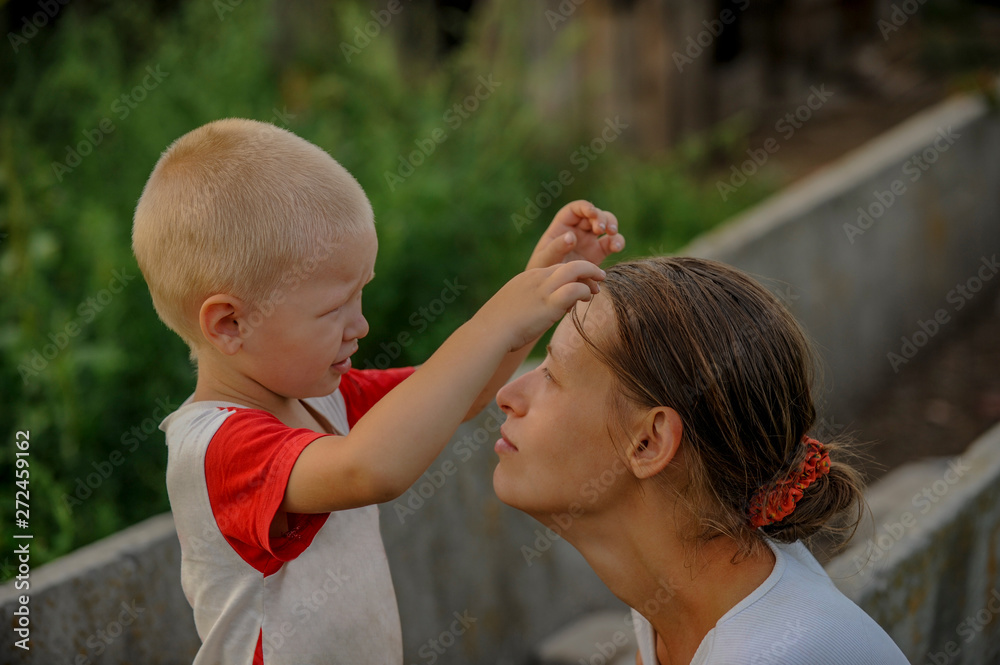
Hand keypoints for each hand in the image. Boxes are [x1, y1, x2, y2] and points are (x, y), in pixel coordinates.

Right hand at [480, 260, 604, 351]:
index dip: (572, 275)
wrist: (489, 331)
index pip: (557, 268)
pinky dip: (584, 292)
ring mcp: (543, 289)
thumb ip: (527, 305)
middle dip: (587, 269)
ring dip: (591, 276)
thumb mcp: (513, 307)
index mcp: (528, 278)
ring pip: (575, 270)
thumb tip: (534, 315)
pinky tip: (585, 299)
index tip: (580, 285)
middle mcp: (537, 278)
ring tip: (598, 288)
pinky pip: (574, 289)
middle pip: (568, 264)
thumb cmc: (497, 326)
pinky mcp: (549, 303)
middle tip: (599, 278)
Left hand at [526, 200, 625, 270]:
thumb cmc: (543, 271)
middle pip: (594, 215)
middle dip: (600, 218)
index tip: (591, 213)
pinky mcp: (599, 253)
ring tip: (611, 234)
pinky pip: (612, 243)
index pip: (576, 209)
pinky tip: (617, 247)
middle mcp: (578, 229)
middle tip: (601, 229)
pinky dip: (617, 242)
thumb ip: (556, 248)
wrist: (551, 290)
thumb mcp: (545, 259)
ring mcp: (590, 240)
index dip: (585, 207)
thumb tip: (571, 236)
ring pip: (607, 225)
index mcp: (562, 225)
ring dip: (612, 226)